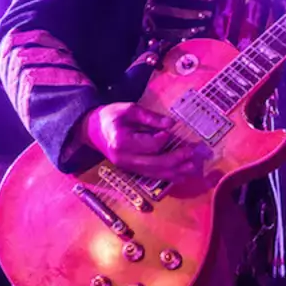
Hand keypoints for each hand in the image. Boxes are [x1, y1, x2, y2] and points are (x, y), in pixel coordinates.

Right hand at [81, 102, 210, 182]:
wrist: (93, 130)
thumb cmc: (111, 116)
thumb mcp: (129, 109)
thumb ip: (150, 117)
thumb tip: (171, 124)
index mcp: (122, 142)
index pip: (150, 145)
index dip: (164, 139)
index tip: (171, 130)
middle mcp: (124, 159)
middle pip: (155, 163)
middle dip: (176, 159)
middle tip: (193, 153)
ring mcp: (127, 167)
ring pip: (155, 173)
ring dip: (175, 172)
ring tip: (192, 168)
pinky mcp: (131, 170)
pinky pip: (151, 175)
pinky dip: (167, 176)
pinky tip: (180, 175)